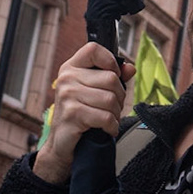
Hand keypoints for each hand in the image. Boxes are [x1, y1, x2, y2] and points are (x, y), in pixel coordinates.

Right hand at [32, 43, 136, 184]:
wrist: (62, 144)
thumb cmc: (81, 114)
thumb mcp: (95, 91)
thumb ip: (113, 76)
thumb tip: (130, 68)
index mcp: (71, 67)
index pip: (94, 49)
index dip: (110, 62)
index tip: (113, 77)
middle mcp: (66, 78)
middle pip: (111, 78)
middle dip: (119, 96)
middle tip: (112, 108)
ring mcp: (67, 96)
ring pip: (110, 99)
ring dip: (116, 113)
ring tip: (109, 119)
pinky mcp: (72, 114)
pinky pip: (105, 117)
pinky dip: (112, 126)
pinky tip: (107, 129)